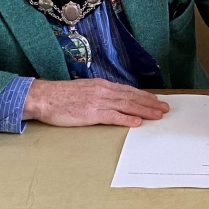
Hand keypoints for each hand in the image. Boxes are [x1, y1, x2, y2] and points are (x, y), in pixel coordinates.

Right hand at [23, 78, 169, 127]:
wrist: (43, 97)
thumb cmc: (61, 96)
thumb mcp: (84, 90)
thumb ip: (99, 94)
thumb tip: (112, 100)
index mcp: (101, 85)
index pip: (128, 90)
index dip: (144, 96)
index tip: (156, 100)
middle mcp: (103, 91)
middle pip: (132, 97)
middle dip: (150, 103)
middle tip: (165, 108)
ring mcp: (98, 102)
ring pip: (127, 105)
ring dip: (144, 111)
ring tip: (158, 115)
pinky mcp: (91, 113)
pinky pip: (112, 116)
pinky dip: (126, 119)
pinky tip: (137, 123)